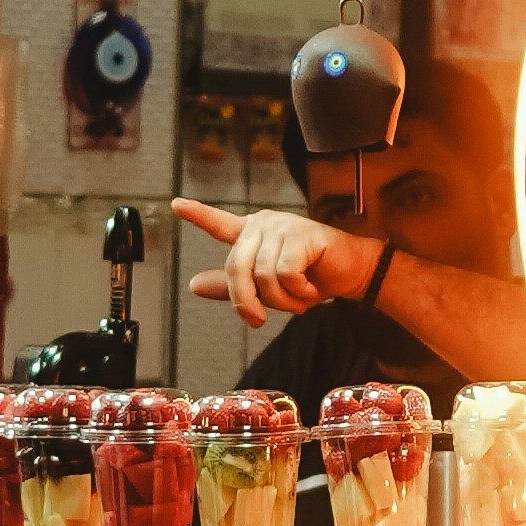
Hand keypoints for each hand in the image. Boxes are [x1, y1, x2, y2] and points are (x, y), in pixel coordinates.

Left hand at [171, 198, 367, 331]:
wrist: (351, 273)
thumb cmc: (309, 277)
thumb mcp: (267, 287)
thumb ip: (231, 285)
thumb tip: (193, 285)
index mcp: (251, 234)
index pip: (219, 224)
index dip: (198, 215)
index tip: (175, 205)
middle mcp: (263, 225)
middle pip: (236, 267)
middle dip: (246, 301)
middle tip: (258, 321)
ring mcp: (283, 227)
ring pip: (263, 275)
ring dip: (282, 300)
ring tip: (299, 300)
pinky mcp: (303, 235)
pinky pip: (285, 273)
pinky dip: (298, 291)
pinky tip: (310, 289)